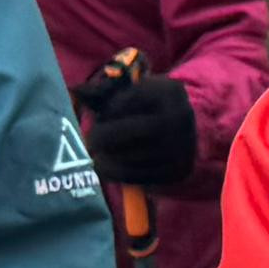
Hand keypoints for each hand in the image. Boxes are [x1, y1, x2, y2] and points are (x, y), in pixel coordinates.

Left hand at [78, 62, 201, 190]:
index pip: (126, 102)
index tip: (101, 116)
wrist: (193, 129)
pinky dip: (118, 173)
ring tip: (97, 155)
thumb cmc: (152, 108)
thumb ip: (109, 93)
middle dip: (104, 136)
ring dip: (108, 157)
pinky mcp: (177, 170)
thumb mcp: (137, 91)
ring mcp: (181, 147)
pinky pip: (141, 176)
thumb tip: (75, 92)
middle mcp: (178, 119)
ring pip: (132, 156)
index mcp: (168, 92)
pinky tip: (106, 168)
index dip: (108, 111)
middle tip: (91, 140)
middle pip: (130, 130)